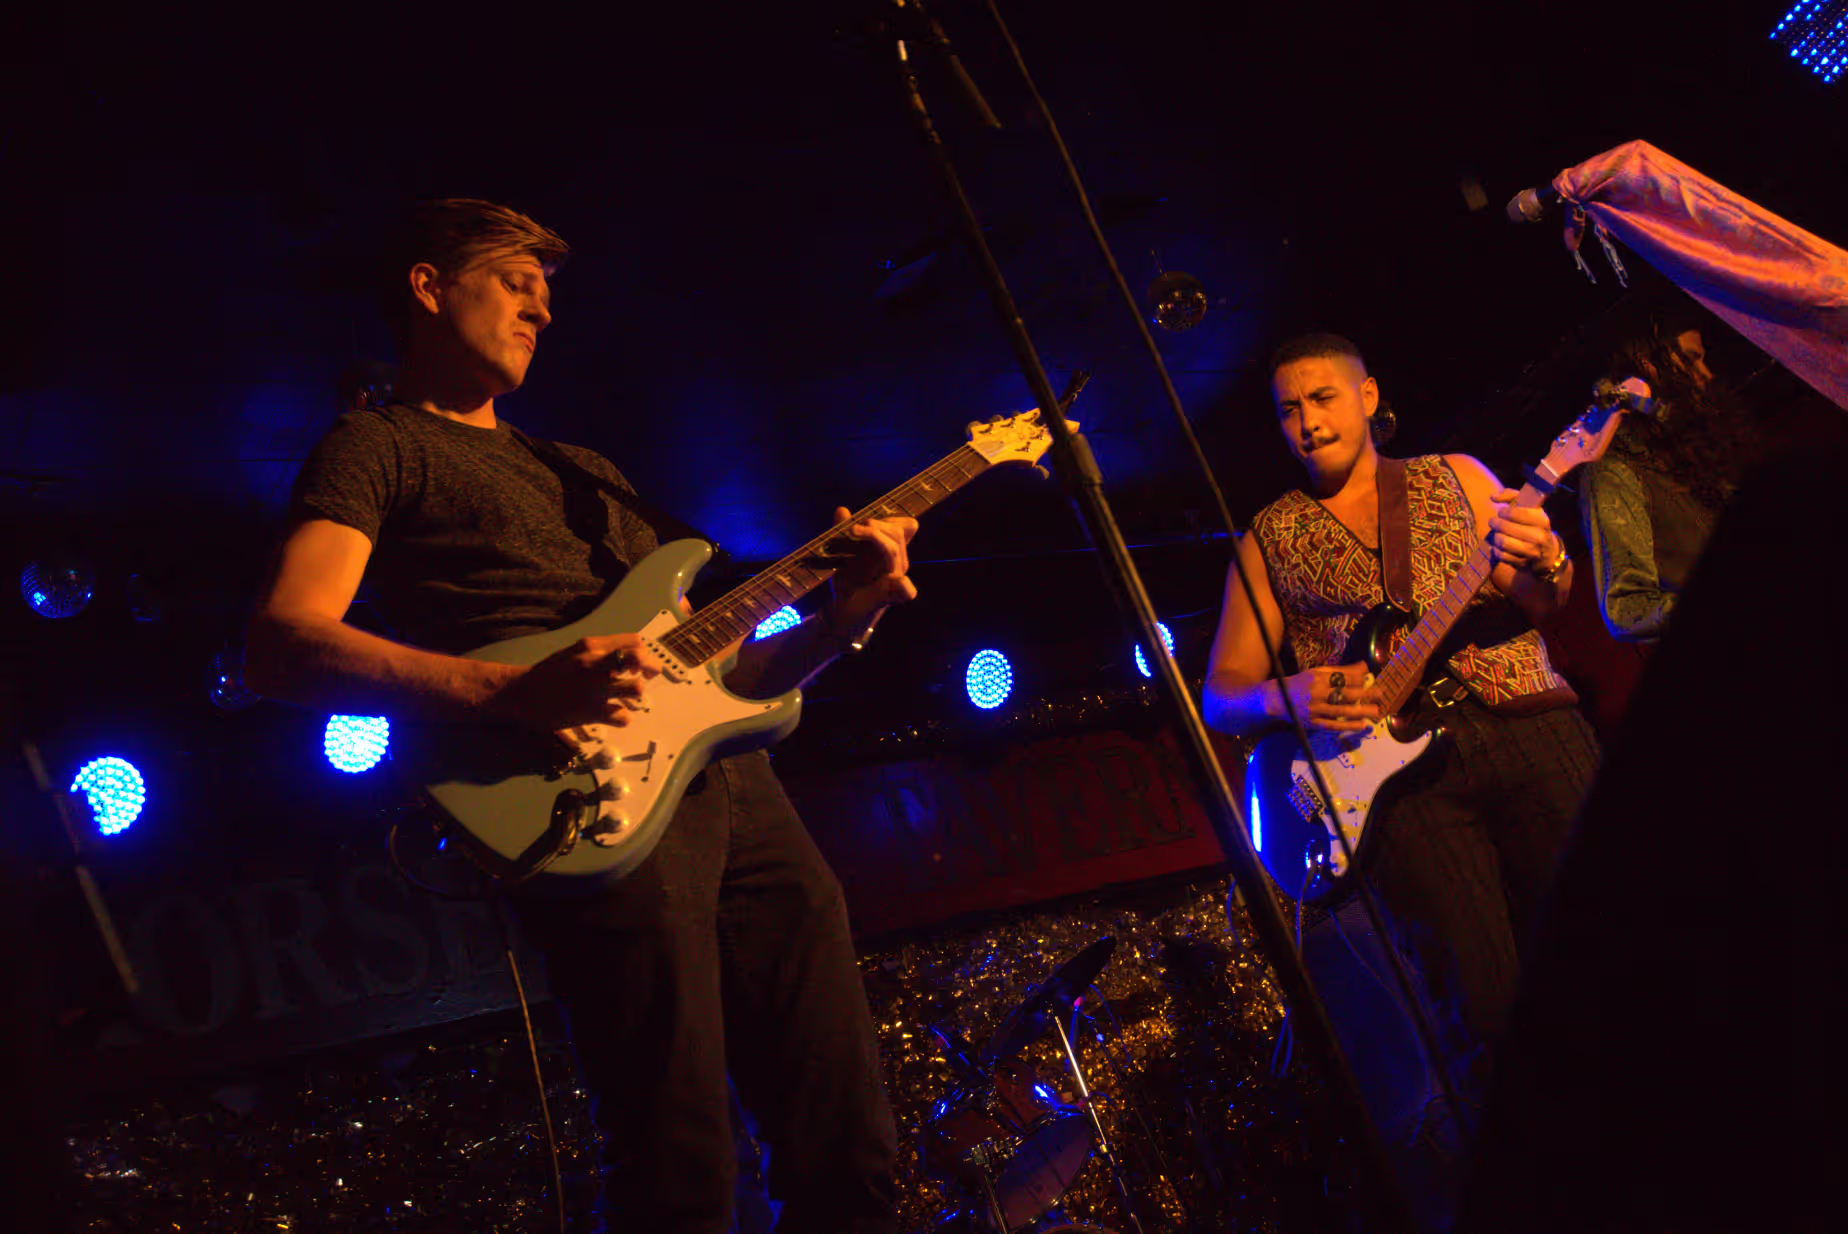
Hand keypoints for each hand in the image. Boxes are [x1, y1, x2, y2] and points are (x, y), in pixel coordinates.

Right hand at [491, 634, 661, 731]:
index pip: (633, 641)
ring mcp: (594, 688)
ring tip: (628, 698)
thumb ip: (600, 653)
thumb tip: (628, 658)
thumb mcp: (575, 653)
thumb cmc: (549, 673)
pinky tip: (614, 715)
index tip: (640, 662)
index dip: (643, 652)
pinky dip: (623, 717)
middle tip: (647, 677)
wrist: (521, 693)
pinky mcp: (591, 712)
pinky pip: (622, 716)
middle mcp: (595, 663)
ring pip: (636, 688)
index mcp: (591, 646)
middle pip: (639, 658)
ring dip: (637, 694)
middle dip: (651, 668)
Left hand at [825, 506, 919, 626]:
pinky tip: (896, 580)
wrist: (842, 608)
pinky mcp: (891, 596)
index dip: (891, 518)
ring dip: (874, 536)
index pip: (907, 526)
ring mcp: (897, 578)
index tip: (867, 519)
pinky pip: (906, 589)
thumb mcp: (843, 552)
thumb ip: (843, 530)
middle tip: (853, 528)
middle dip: (876, 524)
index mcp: (893, 549)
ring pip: (893, 550)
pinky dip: (903, 585)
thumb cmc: (847, 579)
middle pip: (897, 533)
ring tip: (853, 531)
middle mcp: (898, 562)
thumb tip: (842, 510)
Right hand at [1281, 662, 1378, 732]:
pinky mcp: (1312, 723)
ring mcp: (1314, 709)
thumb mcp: (1316, 672)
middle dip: (1364, 693)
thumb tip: (1363, 667)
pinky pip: (1333, 725)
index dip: (1358, 677)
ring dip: (1360, 711)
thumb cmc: (1300, 683)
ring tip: (1376, 711)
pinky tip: (1361, 725)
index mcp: (1317, 677)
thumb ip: (1339, 670)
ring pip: (1341, 710)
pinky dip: (1348, 726)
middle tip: (1380, 694)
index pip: (1342, 677)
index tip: (1370, 677)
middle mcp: (1316, 692)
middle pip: (1344, 693)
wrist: (1276, 699)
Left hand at [1487, 488, 1559, 573]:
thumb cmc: (1533, 525)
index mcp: (1542, 520)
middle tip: (1494, 522)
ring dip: (1495, 536)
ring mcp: (1531, 552)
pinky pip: (1500, 555)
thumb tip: (1492, 497)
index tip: (1502, 512)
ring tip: (1497, 533)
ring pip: (1502, 542)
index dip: (1504, 512)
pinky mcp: (1522, 563)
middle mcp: (1539, 537)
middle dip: (1495, 523)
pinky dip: (1496, 549)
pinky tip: (1499, 545)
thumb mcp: (1529, 507)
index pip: (1515, 513)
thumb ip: (1511, 495)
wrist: (1547, 553)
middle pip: (1505, 527)